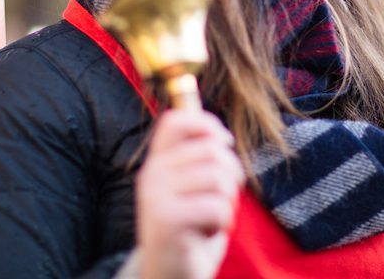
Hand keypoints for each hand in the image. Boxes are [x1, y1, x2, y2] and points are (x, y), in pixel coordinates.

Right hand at [136, 109, 244, 278]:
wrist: (171, 276)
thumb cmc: (191, 229)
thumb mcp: (192, 188)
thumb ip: (200, 160)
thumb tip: (221, 135)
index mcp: (157, 161)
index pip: (176, 120)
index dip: (207, 124)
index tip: (224, 144)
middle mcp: (152, 174)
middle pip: (212, 150)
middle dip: (232, 175)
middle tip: (222, 198)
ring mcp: (156, 197)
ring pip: (218, 177)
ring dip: (227, 201)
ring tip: (212, 217)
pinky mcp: (167, 221)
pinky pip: (216, 207)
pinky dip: (222, 222)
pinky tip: (206, 233)